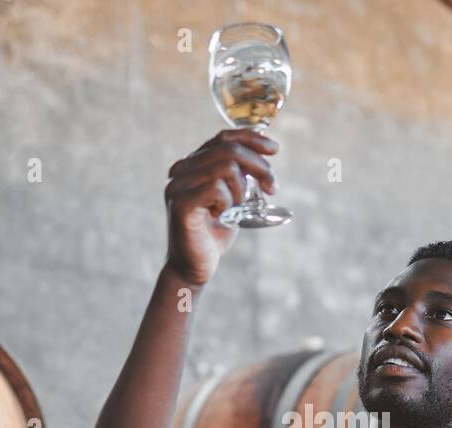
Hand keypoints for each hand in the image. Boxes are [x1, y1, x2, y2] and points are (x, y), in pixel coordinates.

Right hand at [163, 129, 278, 286]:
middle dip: (259, 166)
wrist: (195, 266)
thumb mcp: (233, 197)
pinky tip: (221, 216)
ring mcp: (177, 184)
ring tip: (236, 209)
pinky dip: (228, 202)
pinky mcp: (181, 202)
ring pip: (226, 167)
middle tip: (271, 187)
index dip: (252, 138)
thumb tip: (264, 152)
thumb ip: (240, 175)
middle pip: (229, 150)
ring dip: (241, 189)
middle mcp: (181, 169)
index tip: (274, 149)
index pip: (223, 137)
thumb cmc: (214, 232)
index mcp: (192, 164)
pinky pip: (217, 187)